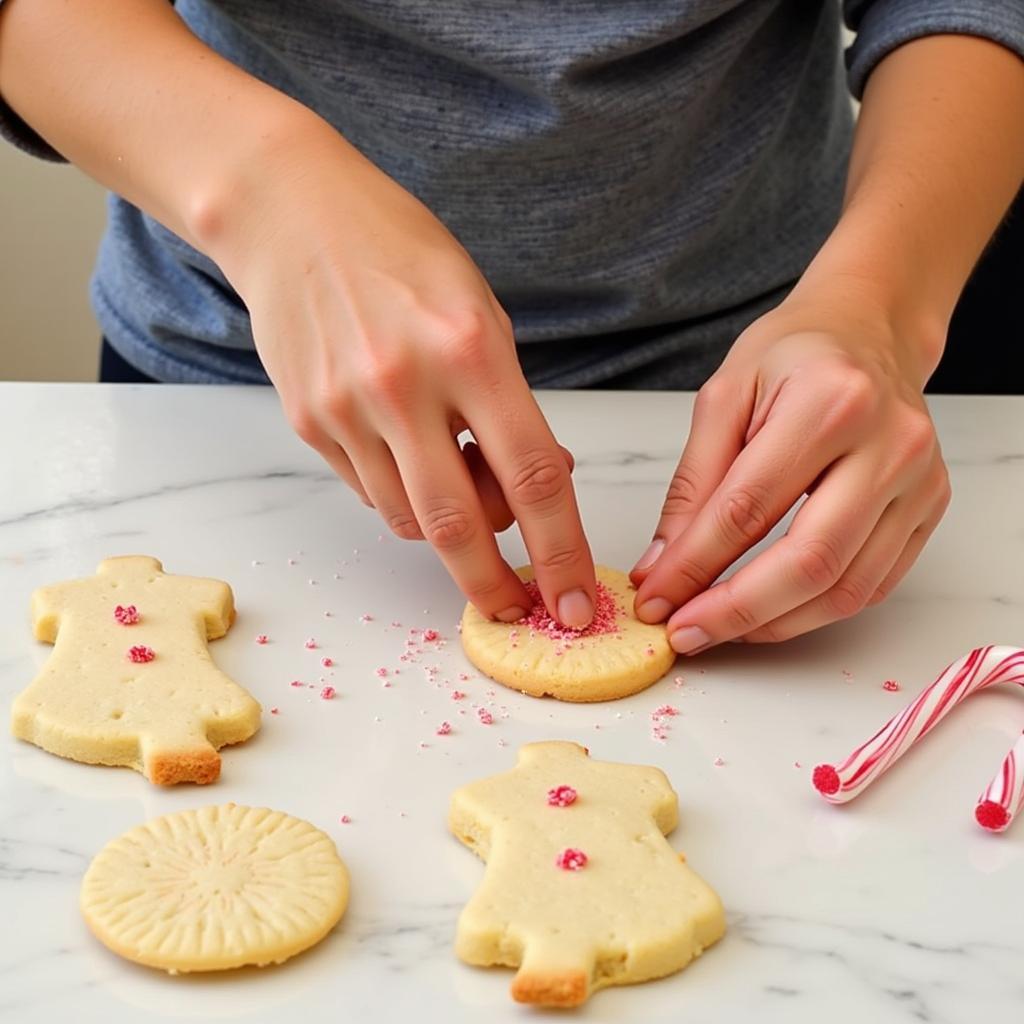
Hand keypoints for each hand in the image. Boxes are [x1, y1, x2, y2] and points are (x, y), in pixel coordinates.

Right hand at [207, 117, 595, 625]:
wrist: (290, 216)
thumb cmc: (402, 255)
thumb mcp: (482, 312)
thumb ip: (509, 404)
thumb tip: (531, 486)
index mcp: (470, 348)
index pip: (533, 476)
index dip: (562, 550)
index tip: (573, 601)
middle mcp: (404, 385)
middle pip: (460, 525)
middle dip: (495, 583)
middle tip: (516, 604)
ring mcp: (347, 408)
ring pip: (410, 519)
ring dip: (449, 526)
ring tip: (459, 474)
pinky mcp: (307, 423)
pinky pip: (369, 492)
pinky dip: (403, 494)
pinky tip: (409, 452)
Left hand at [629, 284, 950, 649]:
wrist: (866, 330)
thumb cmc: (792, 355)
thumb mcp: (722, 398)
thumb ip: (692, 486)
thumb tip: (662, 567)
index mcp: (828, 401)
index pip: (749, 508)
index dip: (694, 565)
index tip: (656, 599)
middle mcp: (888, 443)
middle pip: (809, 561)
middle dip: (736, 611)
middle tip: (685, 633)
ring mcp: (918, 481)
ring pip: (846, 586)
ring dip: (774, 623)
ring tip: (719, 628)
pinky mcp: (928, 507)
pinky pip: (874, 584)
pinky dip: (814, 611)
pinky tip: (768, 613)